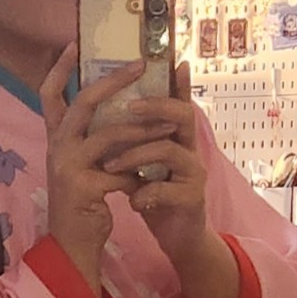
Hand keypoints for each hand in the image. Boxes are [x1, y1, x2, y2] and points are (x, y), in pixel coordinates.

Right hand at [40, 48, 156, 294]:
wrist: (73, 247)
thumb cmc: (84, 205)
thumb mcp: (84, 166)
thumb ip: (94, 141)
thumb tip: (122, 110)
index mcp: (55, 140)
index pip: (49, 95)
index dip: (60, 69)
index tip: (74, 43)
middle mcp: (56, 148)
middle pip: (83, 103)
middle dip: (114, 81)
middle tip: (140, 65)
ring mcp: (67, 168)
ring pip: (108, 135)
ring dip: (141, 130)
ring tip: (166, 126)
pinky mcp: (82, 189)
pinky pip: (119, 171)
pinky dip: (138, 174)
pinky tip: (150, 179)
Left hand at [100, 61, 208, 272]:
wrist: (177, 237)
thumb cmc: (157, 195)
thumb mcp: (143, 163)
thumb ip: (133, 138)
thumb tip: (102, 108)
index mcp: (176, 137)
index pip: (178, 102)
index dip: (177, 82)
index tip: (171, 60)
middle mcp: (190, 149)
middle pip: (182, 115)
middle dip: (155, 107)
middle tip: (128, 107)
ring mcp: (194, 173)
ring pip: (168, 150)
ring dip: (135, 155)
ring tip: (110, 167)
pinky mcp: (191, 199)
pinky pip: (166, 189)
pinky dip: (144, 194)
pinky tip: (132, 202)